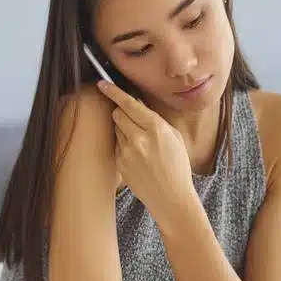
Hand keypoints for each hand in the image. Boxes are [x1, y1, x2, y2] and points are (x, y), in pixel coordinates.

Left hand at [97, 80, 195, 219]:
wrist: (171, 197)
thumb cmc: (177, 166)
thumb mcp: (174, 137)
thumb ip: (156, 120)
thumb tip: (139, 107)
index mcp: (156, 128)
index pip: (129, 104)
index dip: (114, 91)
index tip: (103, 83)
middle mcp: (139, 138)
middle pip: (118, 113)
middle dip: (123, 113)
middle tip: (134, 121)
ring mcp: (127, 151)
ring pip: (117, 129)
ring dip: (124, 130)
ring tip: (141, 145)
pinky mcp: (119, 163)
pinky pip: (117, 145)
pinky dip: (124, 146)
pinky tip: (138, 157)